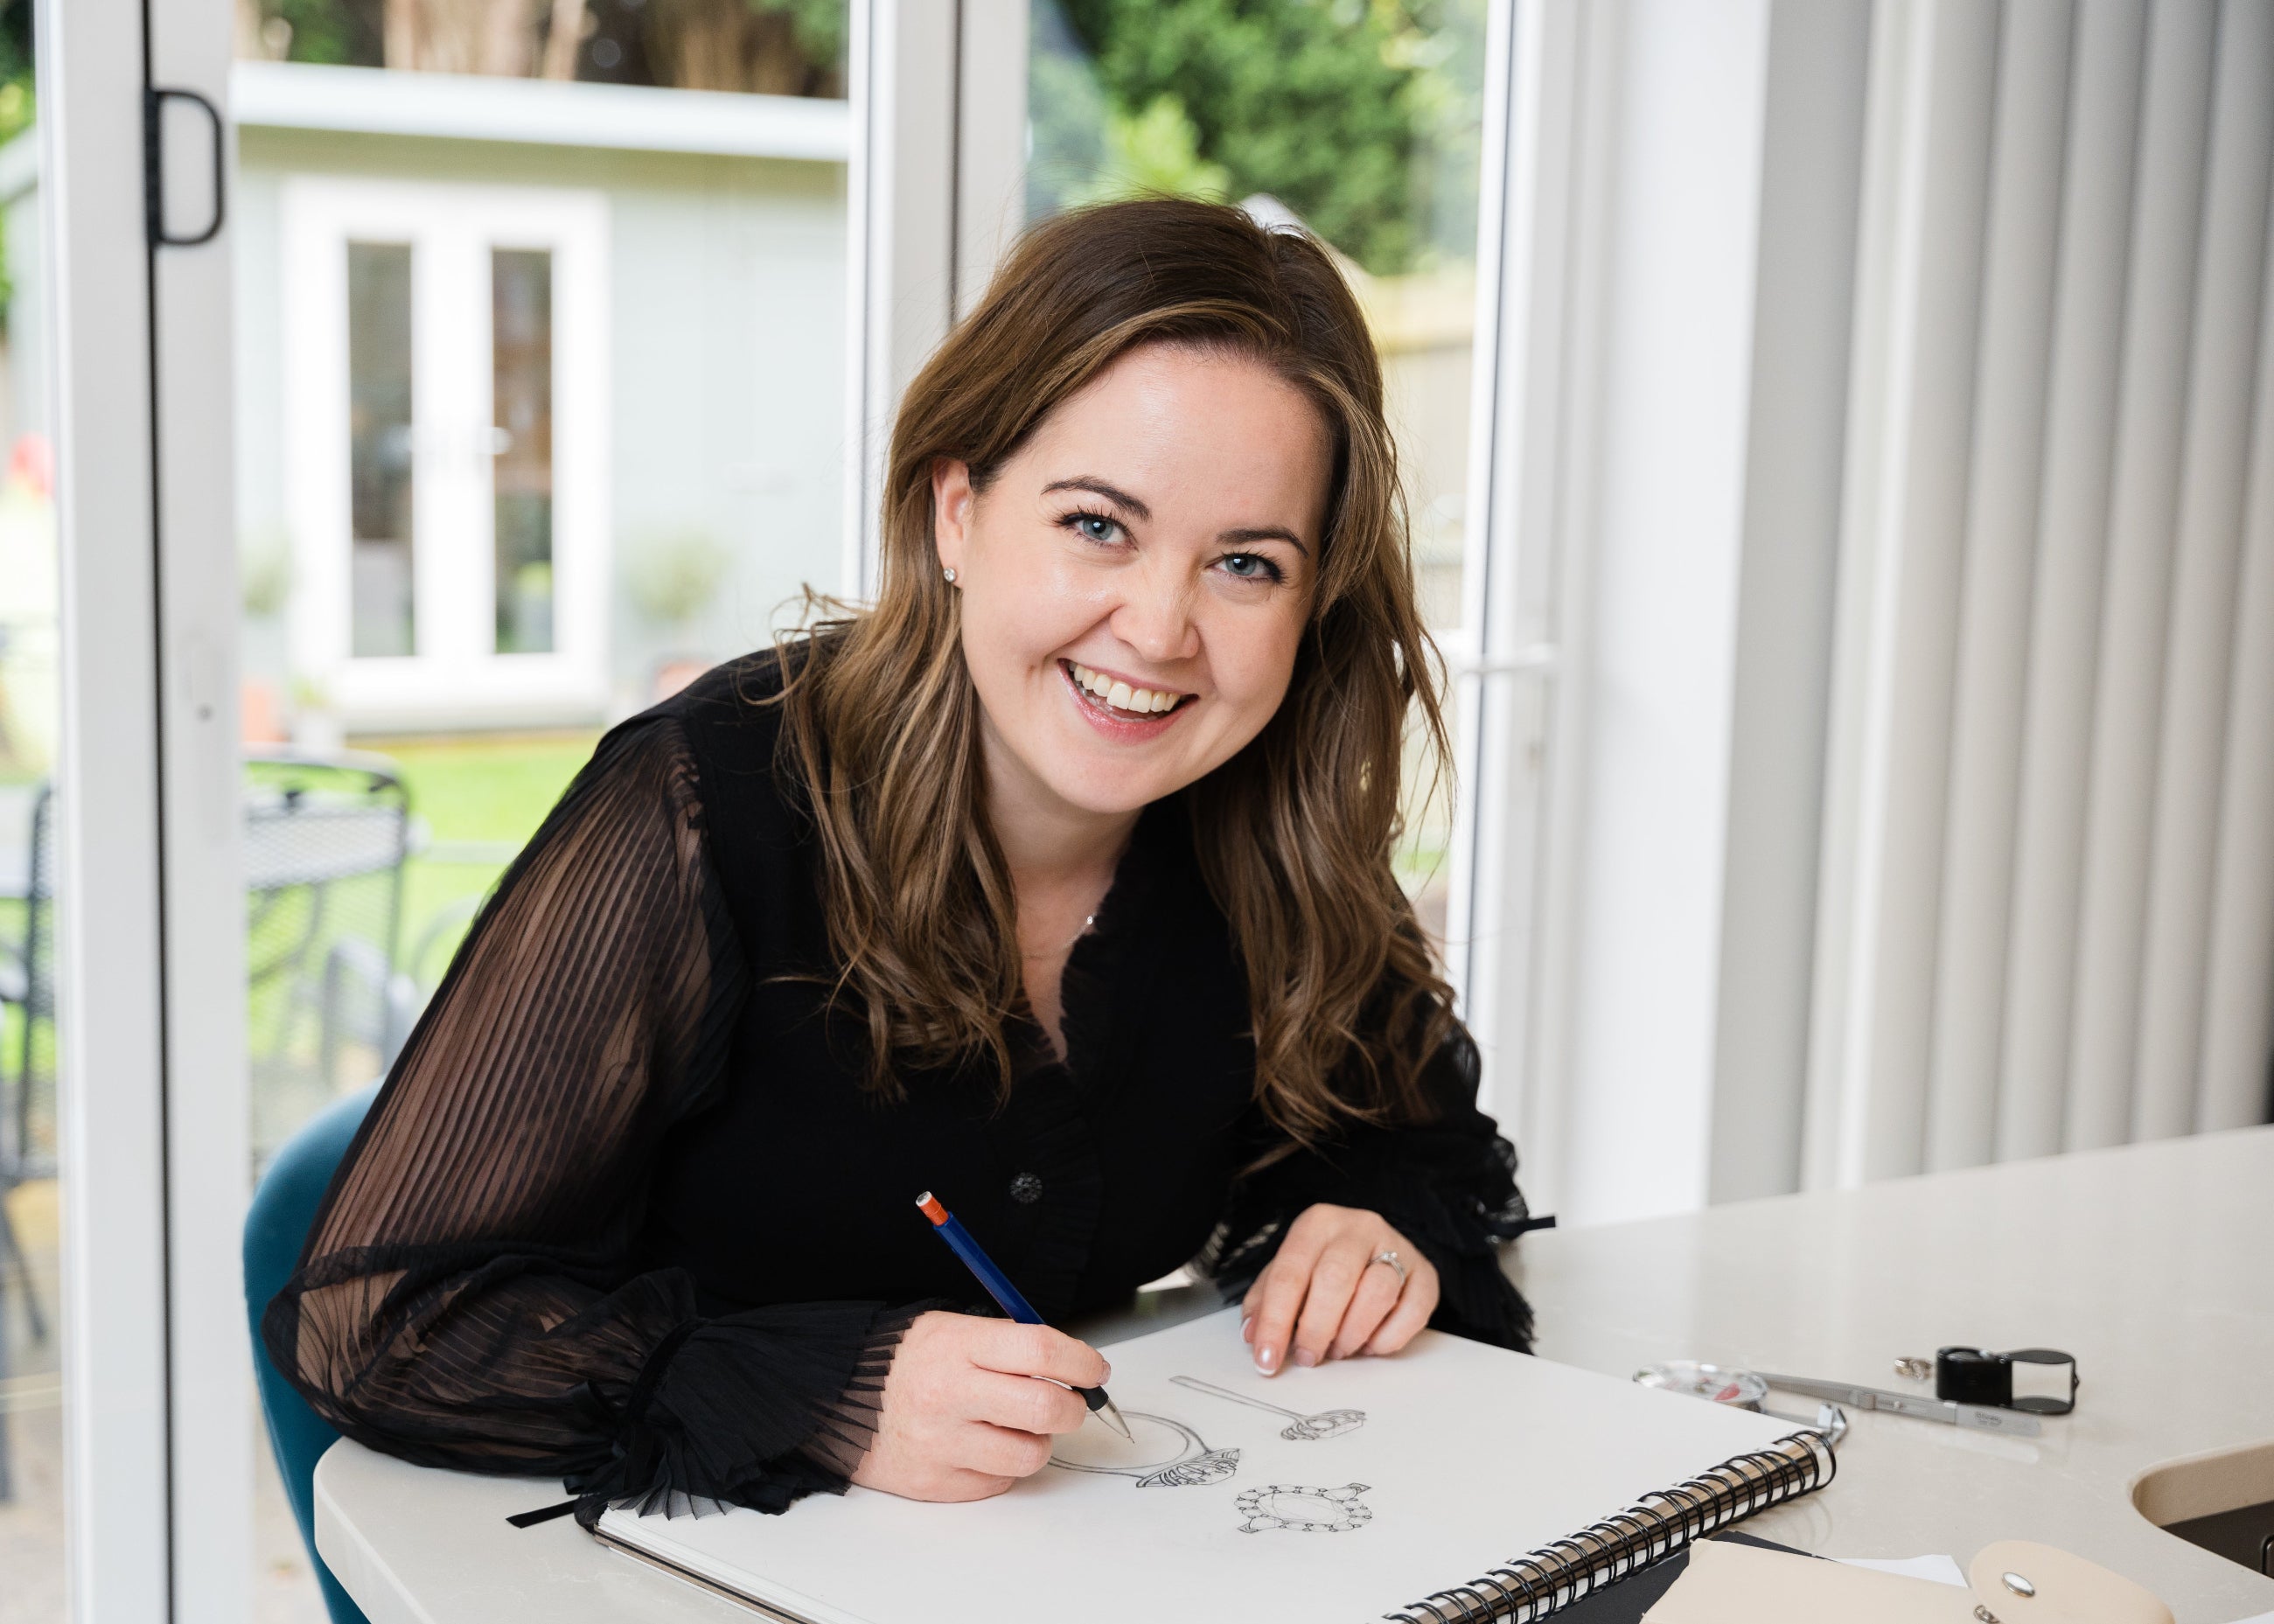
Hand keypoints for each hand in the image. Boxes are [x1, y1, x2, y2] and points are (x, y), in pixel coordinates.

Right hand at [851, 1311, 1110, 1501]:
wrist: (837, 1401)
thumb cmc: (906, 1362)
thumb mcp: (952, 1329)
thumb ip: (1009, 1344)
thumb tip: (1073, 1366)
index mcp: (958, 1345)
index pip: (1040, 1349)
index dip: (1081, 1360)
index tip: (1095, 1369)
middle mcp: (950, 1393)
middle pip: (1044, 1406)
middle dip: (1073, 1407)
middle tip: (1070, 1404)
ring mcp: (941, 1442)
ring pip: (1029, 1453)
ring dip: (1039, 1442)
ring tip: (1019, 1426)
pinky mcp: (936, 1482)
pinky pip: (998, 1481)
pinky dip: (1003, 1466)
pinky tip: (983, 1445)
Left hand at [1241, 1203, 1436, 1374]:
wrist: (1376, 1246)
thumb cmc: (1324, 1265)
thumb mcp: (1289, 1273)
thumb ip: (1266, 1301)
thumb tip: (1252, 1336)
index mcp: (1317, 1224)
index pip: (1289, 1274)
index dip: (1275, 1322)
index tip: (1267, 1359)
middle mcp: (1358, 1227)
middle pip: (1335, 1280)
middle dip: (1316, 1329)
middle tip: (1308, 1358)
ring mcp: (1396, 1246)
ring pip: (1377, 1293)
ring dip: (1352, 1334)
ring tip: (1339, 1350)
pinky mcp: (1425, 1273)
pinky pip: (1413, 1310)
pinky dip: (1389, 1338)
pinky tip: (1370, 1345)